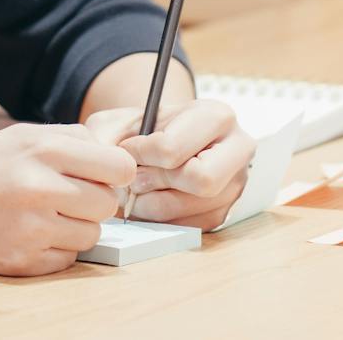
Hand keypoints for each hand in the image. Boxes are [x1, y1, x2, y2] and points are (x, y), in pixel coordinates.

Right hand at [0, 122, 134, 275]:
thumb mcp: (17, 137)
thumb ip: (68, 140)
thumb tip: (114, 155)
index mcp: (42, 149)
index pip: (119, 166)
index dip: (116, 171)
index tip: (104, 174)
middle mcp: (41, 187)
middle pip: (109, 202)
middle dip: (94, 199)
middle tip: (67, 195)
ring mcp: (32, 229)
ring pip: (92, 233)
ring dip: (75, 226)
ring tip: (44, 214)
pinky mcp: (23, 262)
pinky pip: (67, 259)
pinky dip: (55, 249)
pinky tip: (29, 234)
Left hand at [86, 99, 253, 229]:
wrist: (165, 140)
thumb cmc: (146, 129)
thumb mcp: (121, 120)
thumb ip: (105, 135)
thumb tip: (106, 167)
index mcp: (217, 116)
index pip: (175, 148)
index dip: (140, 154)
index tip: (127, 150)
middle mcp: (237, 149)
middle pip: (201, 181)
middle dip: (157, 182)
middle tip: (136, 177)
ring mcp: (235, 184)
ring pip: (190, 208)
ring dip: (151, 203)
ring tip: (137, 189)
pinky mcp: (223, 212)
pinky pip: (187, 226)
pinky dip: (160, 218)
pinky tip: (151, 199)